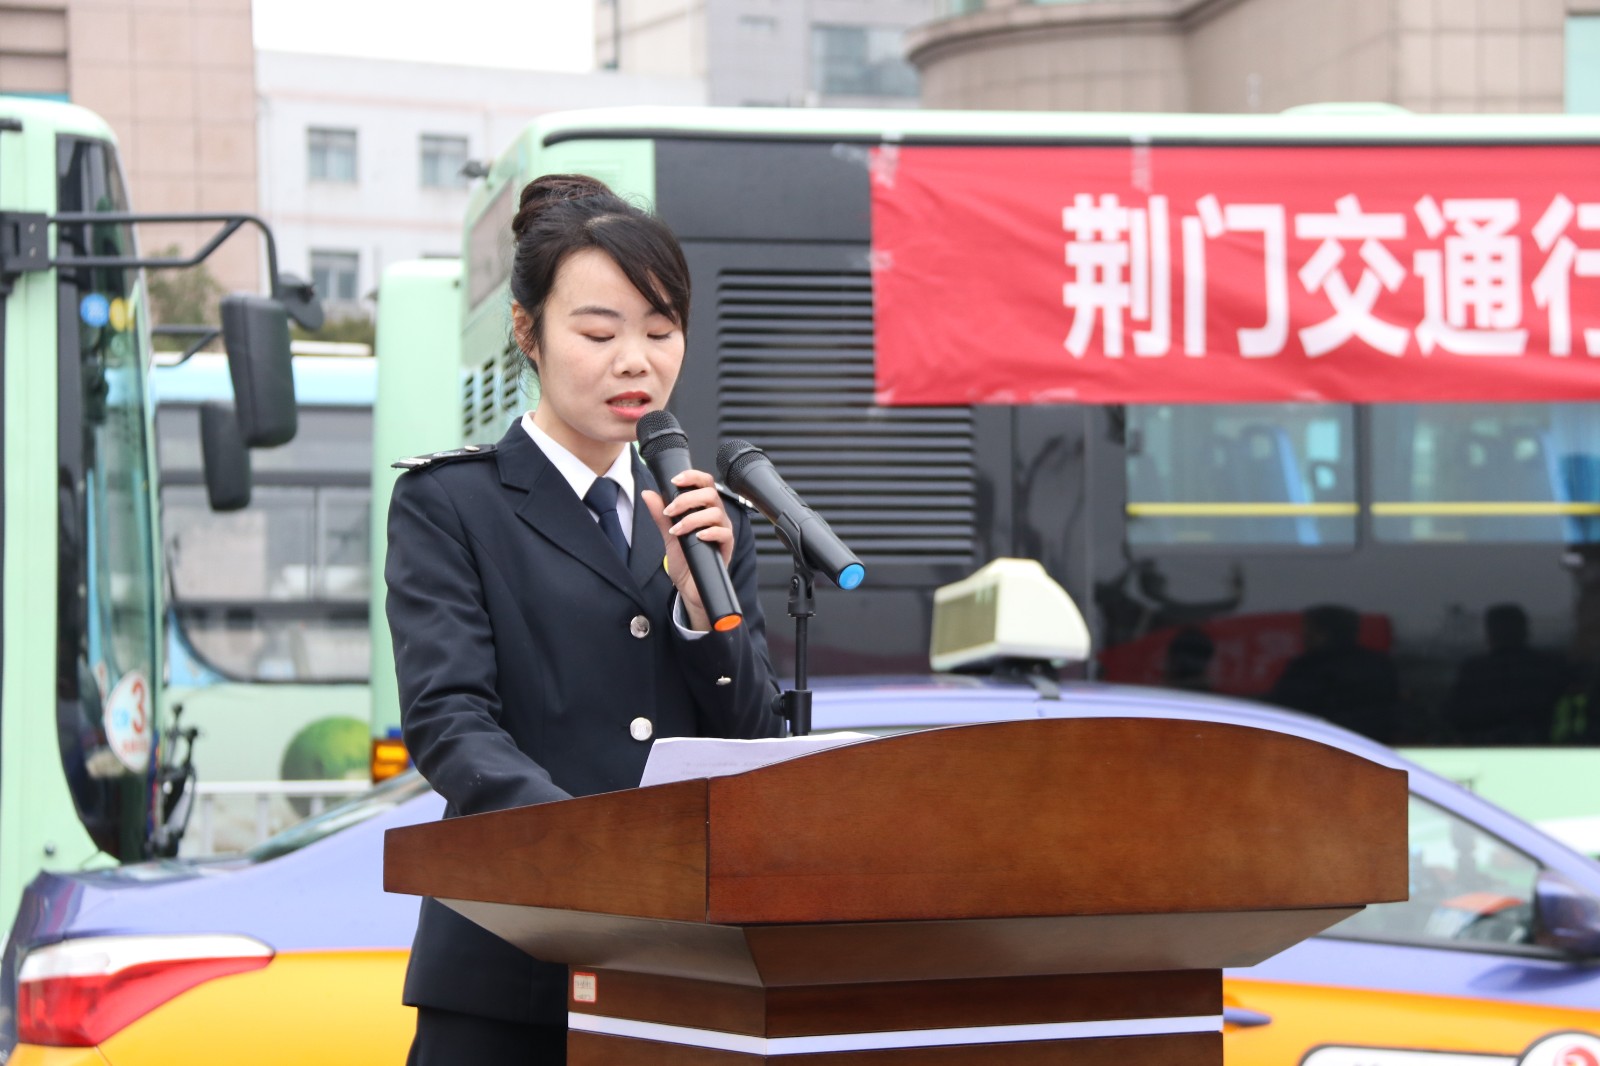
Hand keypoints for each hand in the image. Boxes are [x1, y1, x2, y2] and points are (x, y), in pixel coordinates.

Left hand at [641, 468, 732, 631]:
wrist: (691, 588)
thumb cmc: (685, 561)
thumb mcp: (669, 535)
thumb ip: (660, 515)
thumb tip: (648, 494)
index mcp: (704, 509)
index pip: (705, 483)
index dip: (692, 477)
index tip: (674, 481)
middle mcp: (716, 517)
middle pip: (711, 493)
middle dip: (687, 499)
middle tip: (670, 511)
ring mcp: (723, 531)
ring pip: (716, 512)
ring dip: (693, 518)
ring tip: (677, 529)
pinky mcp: (726, 547)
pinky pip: (724, 533)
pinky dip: (709, 532)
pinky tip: (696, 537)